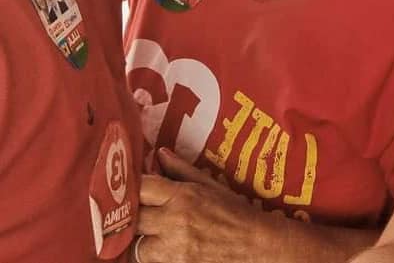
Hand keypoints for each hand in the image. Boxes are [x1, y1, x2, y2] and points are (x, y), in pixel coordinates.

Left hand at [134, 148, 275, 262]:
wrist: (256, 245)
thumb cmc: (235, 213)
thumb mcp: (211, 185)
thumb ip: (182, 170)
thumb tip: (160, 153)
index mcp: (183, 196)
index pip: (141, 187)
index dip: (130, 187)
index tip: (127, 186)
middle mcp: (174, 222)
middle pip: (131, 217)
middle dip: (128, 214)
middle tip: (129, 210)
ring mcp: (172, 250)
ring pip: (134, 245)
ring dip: (136, 239)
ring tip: (144, 232)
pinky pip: (147, 261)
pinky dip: (147, 255)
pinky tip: (155, 247)